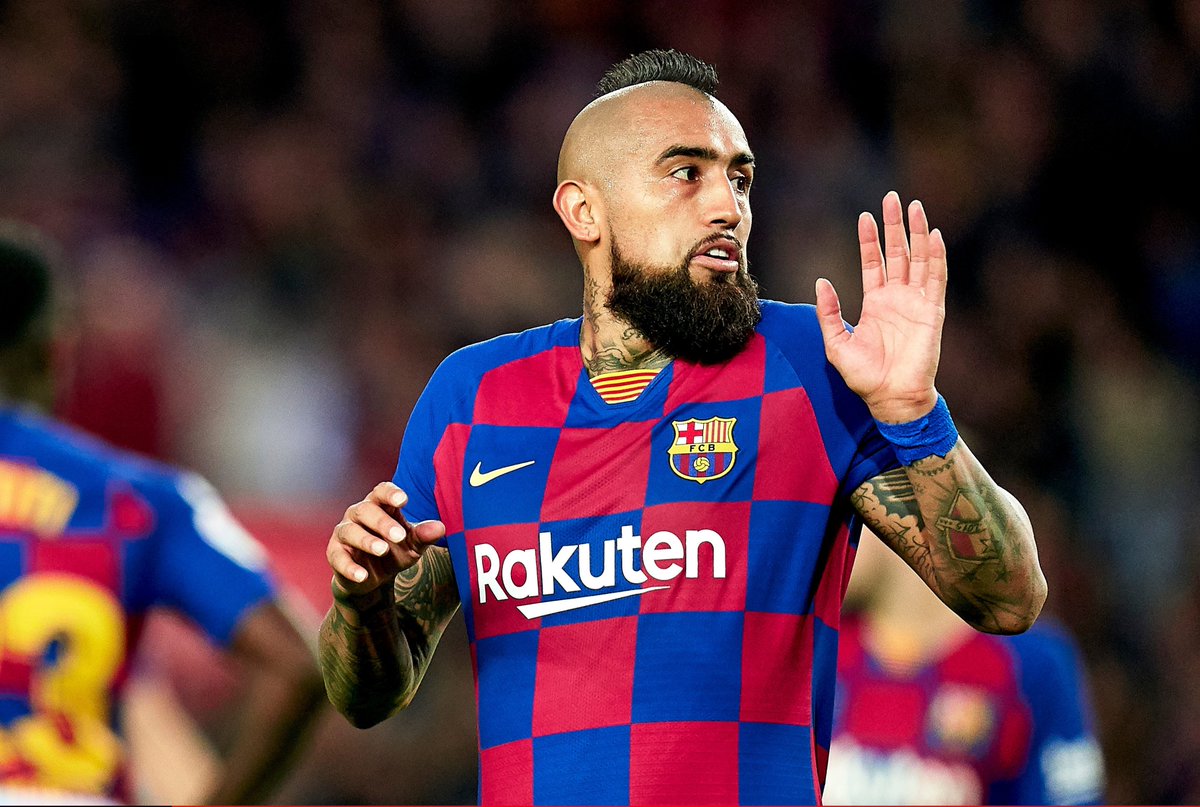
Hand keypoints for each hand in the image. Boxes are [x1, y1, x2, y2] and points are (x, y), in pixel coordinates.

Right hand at [325, 481, 445, 595]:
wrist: (373, 577)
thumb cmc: (395, 551)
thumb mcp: (412, 545)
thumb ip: (424, 535)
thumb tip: (440, 528)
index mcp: (380, 506)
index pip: (382, 491)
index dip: (391, 493)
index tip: (403, 500)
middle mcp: (359, 514)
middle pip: (366, 510)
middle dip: (382, 522)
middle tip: (399, 536)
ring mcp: (345, 533)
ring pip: (350, 531)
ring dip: (366, 540)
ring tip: (383, 550)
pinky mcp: (335, 554)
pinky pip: (339, 558)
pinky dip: (350, 567)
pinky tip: (363, 576)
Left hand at [815, 191, 946, 422]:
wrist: (890, 398)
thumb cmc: (864, 376)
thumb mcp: (836, 343)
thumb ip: (829, 313)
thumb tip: (820, 281)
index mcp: (876, 302)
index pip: (873, 262)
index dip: (870, 239)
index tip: (866, 216)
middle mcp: (898, 298)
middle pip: (898, 253)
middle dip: (895, 226)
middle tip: (893, 198)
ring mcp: (916, 303)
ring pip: (919, 259)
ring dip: (918, 233)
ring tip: (915, 207)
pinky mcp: (932, 312)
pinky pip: (936, 279)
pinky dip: (937, 257)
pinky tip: (935, 236)